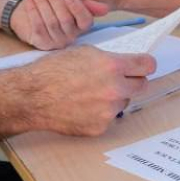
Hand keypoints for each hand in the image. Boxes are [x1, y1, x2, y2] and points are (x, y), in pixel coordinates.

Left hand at [8, 0, 107, 50]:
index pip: (85, 19)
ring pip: (50, 21)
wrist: (32, 12)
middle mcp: (72, 35)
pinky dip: (32, 10)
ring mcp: (58, 40)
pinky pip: (38, 26)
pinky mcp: (43, 43)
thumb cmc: (54, 0)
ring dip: (41, 2)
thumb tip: (100, 5)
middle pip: (65, 19)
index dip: (78, 9)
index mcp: (83, 24)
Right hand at [21, 47, 156, 135]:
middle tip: (118, 79)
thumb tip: (125, 63)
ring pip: (123, 102)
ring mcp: (108, 111)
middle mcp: (115, 89)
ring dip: (114, 97)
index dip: (144, 65)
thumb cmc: (53, 70)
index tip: (142, 66)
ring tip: (90, 93)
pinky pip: (109, 117)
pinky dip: (100, 112)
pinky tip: (83, 106)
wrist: (32, 97)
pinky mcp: (100, 127)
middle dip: (132, 80)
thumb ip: (109, 59)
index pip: (147, 66)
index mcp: (113, 66)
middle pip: (142, 86)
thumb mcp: (84, 52)